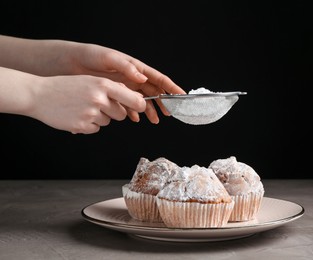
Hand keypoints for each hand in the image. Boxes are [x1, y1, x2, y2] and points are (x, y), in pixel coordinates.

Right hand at [31, 74, 146, 133]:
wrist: (38, 94)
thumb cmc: (66, 86)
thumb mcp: (90, 81)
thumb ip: (112, 89)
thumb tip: (135, 98)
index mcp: (103, 85)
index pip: (133, 99)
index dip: (140, 105)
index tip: (142, 107)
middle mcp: (99, 99)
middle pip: (121, 114)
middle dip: (114, 111)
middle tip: (98, 104)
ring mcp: (90, 113)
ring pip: (108, 121)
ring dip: (100, 117)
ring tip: (82, 107)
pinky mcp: (82, 126)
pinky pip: (96, 128)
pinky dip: (89, 124)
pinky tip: (76, 115)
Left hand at [65, 42, 185, 123]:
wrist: (71, 62)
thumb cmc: (90, 56)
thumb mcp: (109, 58)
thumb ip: (126, 67)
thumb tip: (142, 78)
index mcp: (136, 68)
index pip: (158, 78)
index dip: (171, 87)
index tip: (181, 96)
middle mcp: (133, 77)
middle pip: (154, 91)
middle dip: (163, 102)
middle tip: (169, 113)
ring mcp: (125, 86)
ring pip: (143, 99)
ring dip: (150, 109)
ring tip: (154, 120)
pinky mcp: (115, 93)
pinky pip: (128, 104)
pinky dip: (133, 112)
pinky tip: (135, 118)